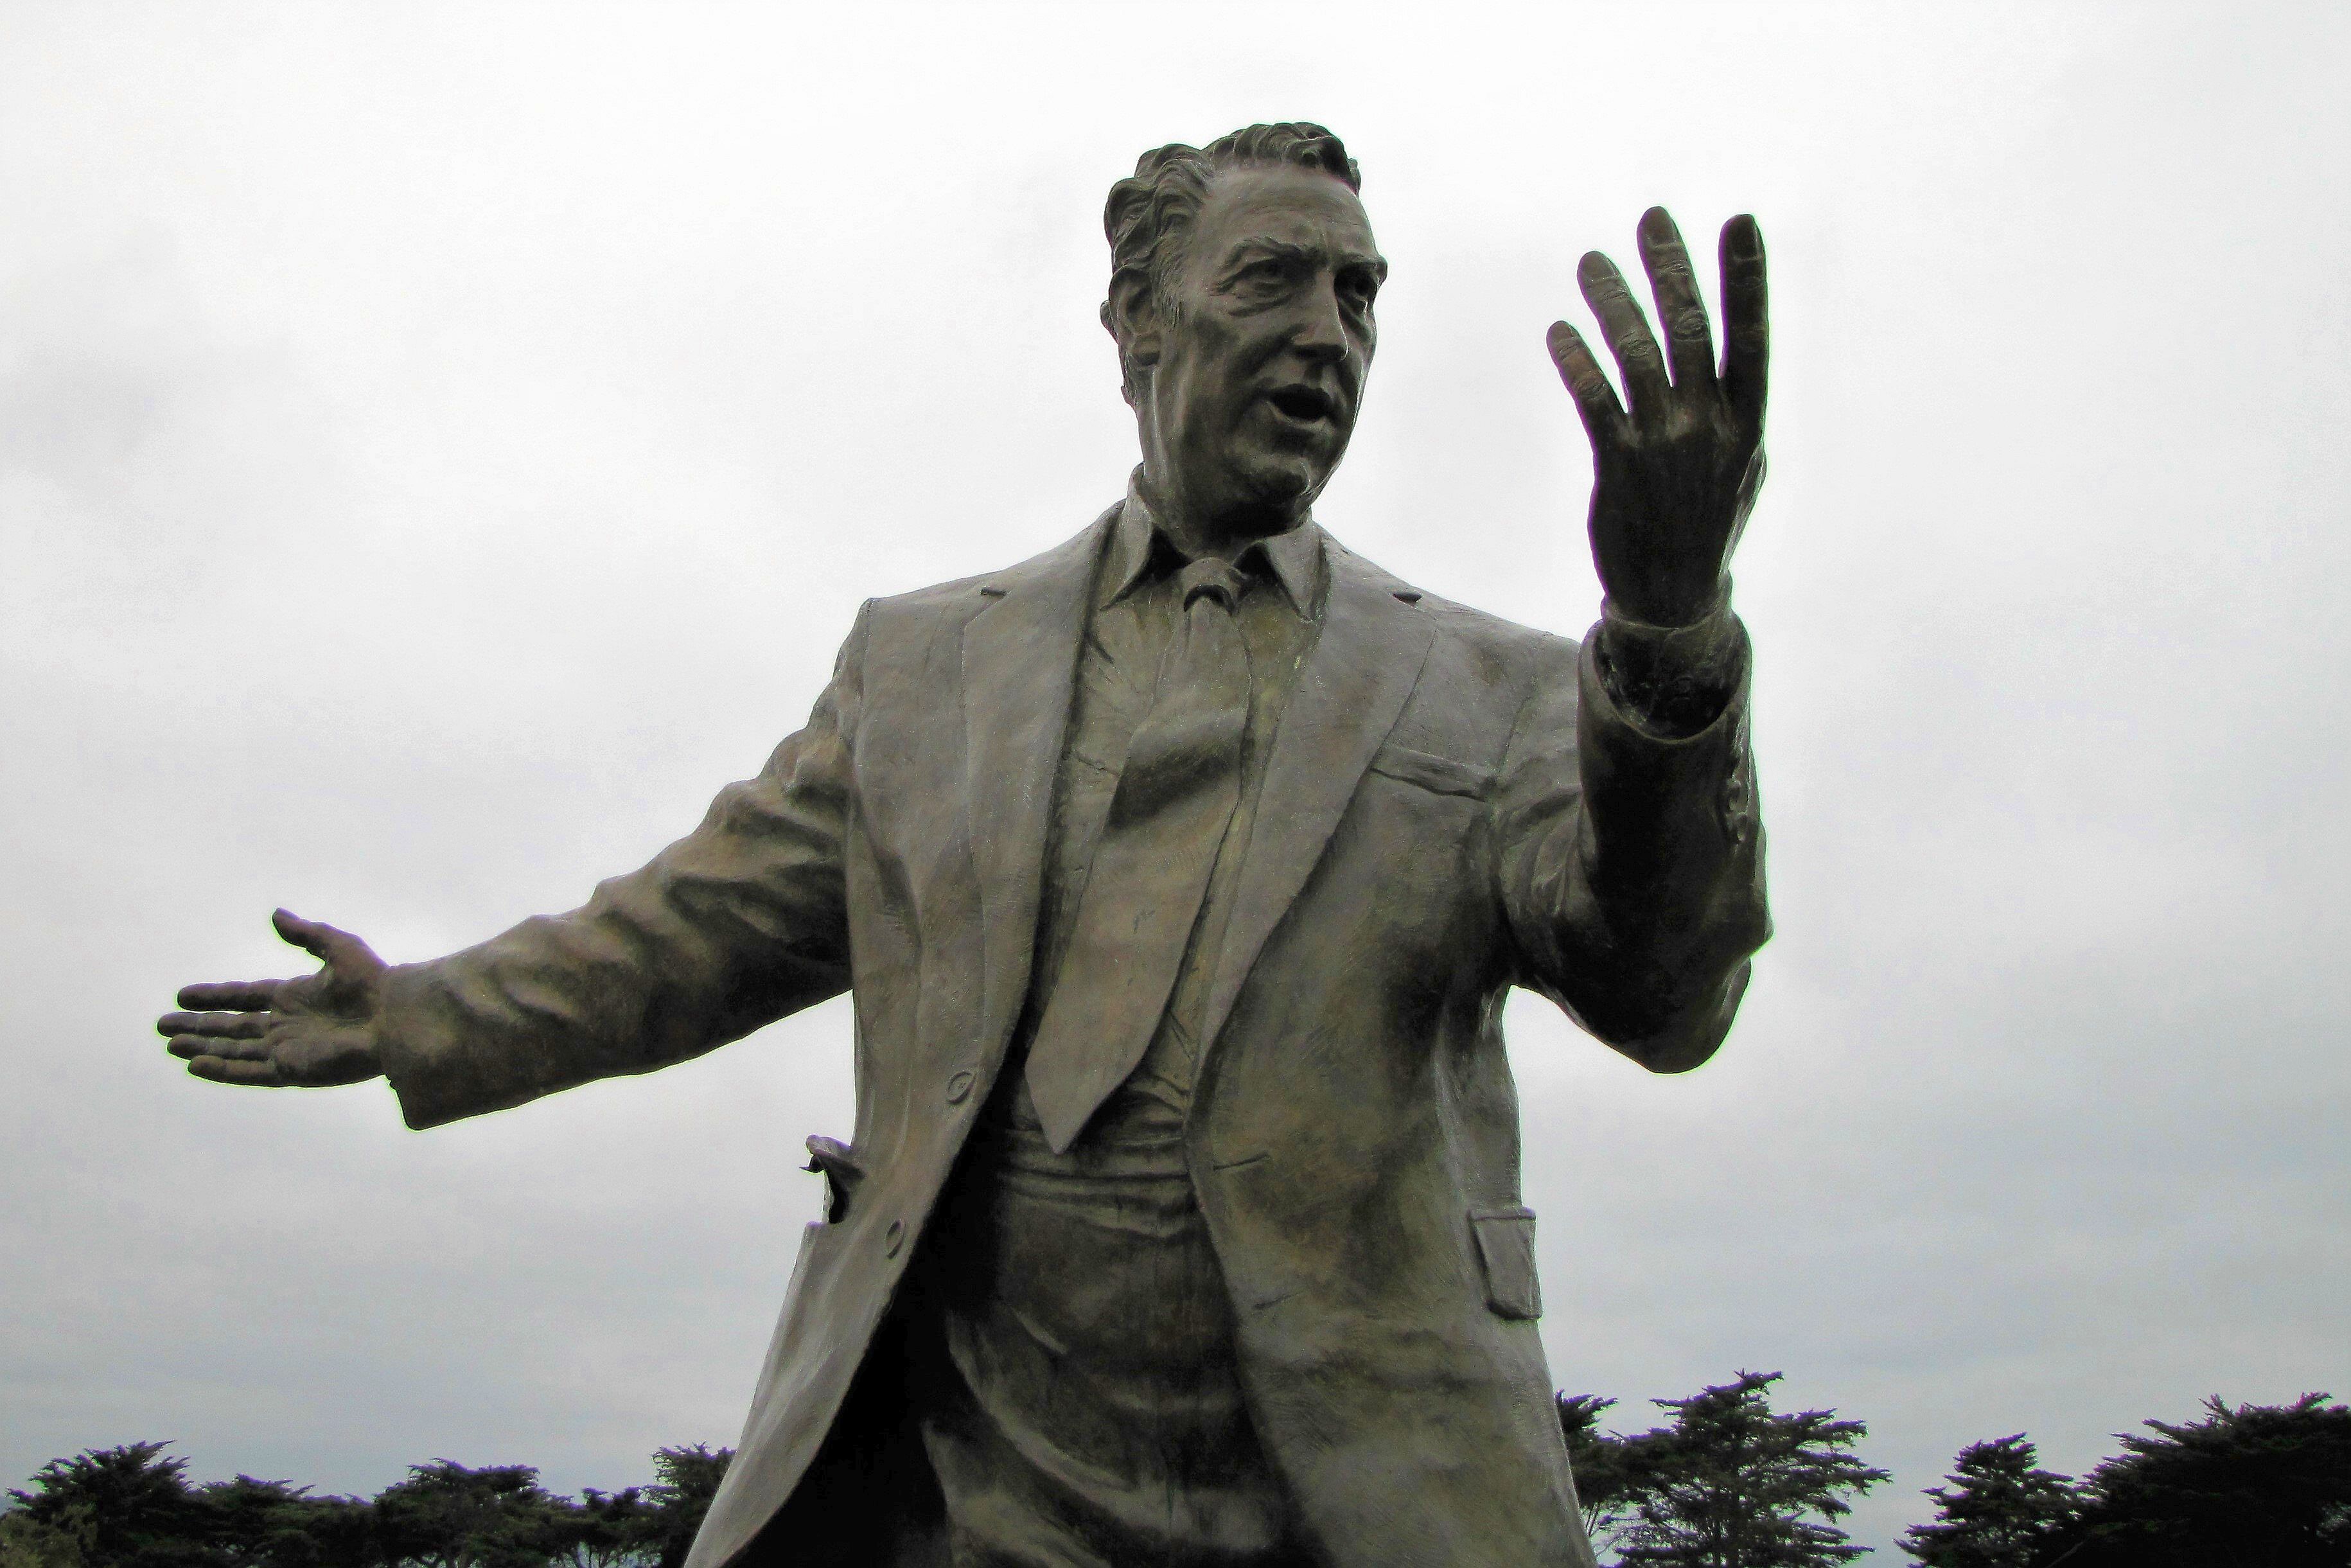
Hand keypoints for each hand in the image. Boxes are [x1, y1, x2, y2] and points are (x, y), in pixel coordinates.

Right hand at [159, 909, 387, 1086]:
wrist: (395, 1016)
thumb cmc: (373, 981)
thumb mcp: (337, 948)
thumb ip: (305, 934)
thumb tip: (275, 914)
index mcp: (293, 997)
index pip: (243, 997)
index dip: (213, 997)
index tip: (182, 996)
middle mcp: (286, 1025)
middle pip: (231, 1026)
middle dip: (197, 1027)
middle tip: (162, 1026)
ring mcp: (287, 1049)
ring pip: (234, 1050)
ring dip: (202, 1048)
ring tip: (170, 1046)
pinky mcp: (292, 1069)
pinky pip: (248, 1071)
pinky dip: (221, 1070)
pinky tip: (194, 1065)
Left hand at [1547, 207, 1766, 626]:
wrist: (1675, 596)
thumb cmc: (1710, 524)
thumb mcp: (1744, 468)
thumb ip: (1737, 413)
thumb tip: (1735, 362)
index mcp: (1748, 422)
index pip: (1751, 336)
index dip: (1746, 278)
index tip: (1740, 222)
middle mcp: (1711, 426)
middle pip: (1690, 330)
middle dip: (1671, 268)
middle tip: (1651, 219)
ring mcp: (1666, 445)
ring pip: (1637, 355)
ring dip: (1613, 302)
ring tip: (1589, 263)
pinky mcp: (1620, 465)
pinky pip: (1596, 401)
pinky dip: (1578, 362)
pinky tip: (1560, 332)